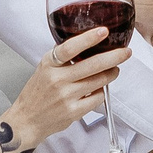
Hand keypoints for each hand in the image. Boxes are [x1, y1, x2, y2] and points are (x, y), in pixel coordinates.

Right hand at [0, 25, 129, 146]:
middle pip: (92, 65)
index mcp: (49, 64)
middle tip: (125, 53)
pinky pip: (97, 98)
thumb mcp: (44, 69)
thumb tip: (86, 44)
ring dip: (111, 74)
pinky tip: (99, 89)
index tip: (103, 31)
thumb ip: (62, 58)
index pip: (69, 48)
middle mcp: (57, 79)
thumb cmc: (38, 93)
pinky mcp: (73, 111)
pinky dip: (101, 92)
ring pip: (99, 81)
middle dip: (114, 57)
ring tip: (113, 71)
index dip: (88, 39)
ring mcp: (66, 96)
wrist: (27, 120)